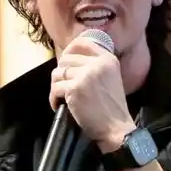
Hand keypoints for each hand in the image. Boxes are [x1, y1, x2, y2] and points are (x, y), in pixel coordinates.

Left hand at [49, 35, 135, 150]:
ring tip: (61, 97)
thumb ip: (96, 65)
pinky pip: (55, 89)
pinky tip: (59, 105)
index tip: (64, 61)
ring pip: (57, 73)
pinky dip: (54, 98)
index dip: (69, 50)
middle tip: (63, 87)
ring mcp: (85, 75)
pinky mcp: (75, 89)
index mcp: (107, 59)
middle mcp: (97, 64)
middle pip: (66, 60)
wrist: (116, 127)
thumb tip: (69, 59)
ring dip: (56, 86)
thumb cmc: (112, 107)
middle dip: (61, 74)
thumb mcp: (111, 77)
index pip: (82, 43)